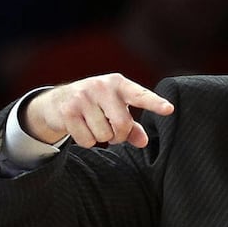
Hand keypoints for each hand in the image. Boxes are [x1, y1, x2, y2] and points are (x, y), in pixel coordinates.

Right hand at [21, 73, 174, 147]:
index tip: (169, 109)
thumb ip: (132, 127)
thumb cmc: (96, 106)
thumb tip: (143, 142)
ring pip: (104, 136)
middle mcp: (101, 86)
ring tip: (92, 125)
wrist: (57, 101)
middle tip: (110, 130)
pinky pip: (87, 141)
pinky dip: (86, 141)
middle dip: (118, 136)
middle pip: (122, 125)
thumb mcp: (116, 111)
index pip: (140, 95)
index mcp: (119, 84)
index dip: (155, 103)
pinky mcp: (68, 111)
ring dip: (101, 138)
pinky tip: (80, 128)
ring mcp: (83, 97)